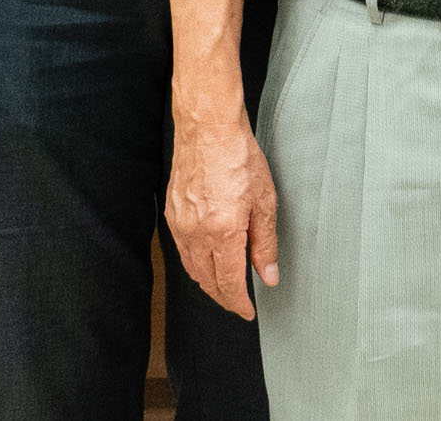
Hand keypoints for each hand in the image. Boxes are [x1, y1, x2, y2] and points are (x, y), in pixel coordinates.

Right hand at [163, 113, 278, 318]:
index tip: (248, 311)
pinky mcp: (172, 213)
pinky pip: (182, 250)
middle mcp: (196, 233)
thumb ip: (265, 243)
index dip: (239, 303)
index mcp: (222, 232)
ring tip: (225, 287)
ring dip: (208, 283)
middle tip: (239, 303)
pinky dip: (195, 263)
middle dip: (224, 298)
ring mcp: (180, 224)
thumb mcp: (265, 202)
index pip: (229, 283)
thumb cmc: (238, 156)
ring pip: (192, 268)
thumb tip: (268, 275)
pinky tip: (207, 261)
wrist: (208, 128)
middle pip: (208, 281)